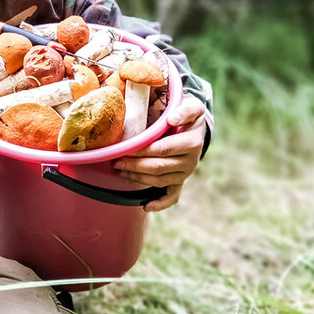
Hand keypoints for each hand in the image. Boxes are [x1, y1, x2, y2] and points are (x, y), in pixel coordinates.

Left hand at [110, 95, 207, 211]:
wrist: (196, 129)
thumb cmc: (188, 116)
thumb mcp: (192, 106)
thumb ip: (184, 110)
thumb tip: (172, 119)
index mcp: (192, 143)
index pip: (163, 149)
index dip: (143, 151)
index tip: (126, 148)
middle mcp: (190, 162)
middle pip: (158, 167)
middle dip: (135, 165)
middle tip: (116, 161)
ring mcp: (184, 174)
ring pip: (159, 180)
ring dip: (138, 178)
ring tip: (120, 170)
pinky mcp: (180, 181)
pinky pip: (172, 196)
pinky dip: (160, 204)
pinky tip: (146, 206)